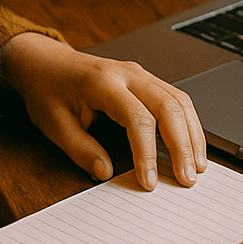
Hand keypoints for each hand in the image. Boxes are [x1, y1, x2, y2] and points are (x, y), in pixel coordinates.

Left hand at [0, 32, 206, 188]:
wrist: (44, 61)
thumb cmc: (47, 90)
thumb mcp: (54, 125)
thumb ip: (81, 150)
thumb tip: (106, 173)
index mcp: (103, 83)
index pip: (138, 119)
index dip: (147, 153)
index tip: (149, 182)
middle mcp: (128, 73)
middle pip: (169, 106)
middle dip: (183, 144)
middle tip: (188, 177)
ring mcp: (140, 73)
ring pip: (178, 100)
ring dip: (192, 133)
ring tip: (198, 164)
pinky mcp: (145, 79)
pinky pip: (174, 97)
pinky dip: (186, 121)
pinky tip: (191, 143)